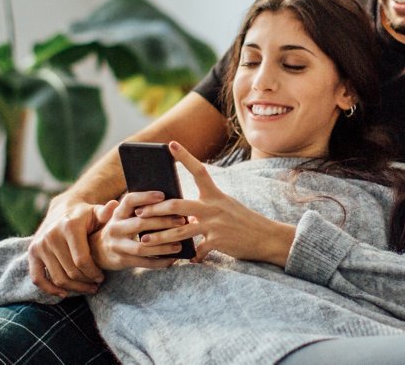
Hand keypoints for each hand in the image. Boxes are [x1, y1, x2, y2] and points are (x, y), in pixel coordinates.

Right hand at [25, 200, 106, 296]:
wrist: (62, 209)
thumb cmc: (85, 215)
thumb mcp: (96, 212)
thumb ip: (106, 213)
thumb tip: (115, 206)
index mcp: (69, 227)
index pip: (82, 261)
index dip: (94, 273)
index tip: (102, 277)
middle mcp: (51, 235)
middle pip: (71, 272)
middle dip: (86, 282)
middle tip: (96, 285)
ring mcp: (40, 245)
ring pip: (58, 278)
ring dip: (74, 289)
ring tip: (87, 288)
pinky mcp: (32, 252)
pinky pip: (38, 278)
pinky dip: (49, 289)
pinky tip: (64, 294)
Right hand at [89, 192, 183, 270]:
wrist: (97, 251)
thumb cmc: (119, 228)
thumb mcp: (120, 215)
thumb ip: (135, 207)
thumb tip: (163, 198)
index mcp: (117, 213)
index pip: (130, 200)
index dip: (145, 197)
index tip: (163, 195)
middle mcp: (115, 228)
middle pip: (140, 224)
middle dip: (163, 222)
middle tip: (182, 221)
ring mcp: (118, 245)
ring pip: (143, 247)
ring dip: (163, 246)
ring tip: (180, 244)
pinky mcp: (122, 260)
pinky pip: (144, 262)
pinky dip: (159, 262)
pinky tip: (172, 260)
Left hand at [136, 141, 295, 265]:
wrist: (266, 237)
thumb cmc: (243, 221)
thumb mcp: (225, 206)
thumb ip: (204, 206)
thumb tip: (183, 212)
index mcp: (215, 194)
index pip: (198, 170)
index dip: (184, 156)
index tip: (170, 144)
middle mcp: (213, 206)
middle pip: (177, 205)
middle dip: (155, 209)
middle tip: (138, 212)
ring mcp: (215, 224)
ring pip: (180, 230)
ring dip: (160, 237)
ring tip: (145, 240)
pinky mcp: (218, 241)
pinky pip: (198, 250)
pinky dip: (191, 256)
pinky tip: (187, 260)